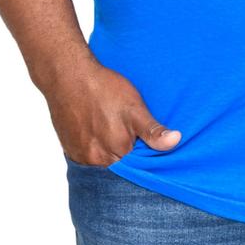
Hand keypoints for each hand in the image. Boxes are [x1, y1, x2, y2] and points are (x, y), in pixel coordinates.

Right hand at [41, 52, 181, 165]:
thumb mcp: (135, 108)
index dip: (144, 158)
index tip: (146, 145)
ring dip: (110, 153)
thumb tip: (175, 141)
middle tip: (128, 133)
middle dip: (127, 155)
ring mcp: (81, 156)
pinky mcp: (70, 149)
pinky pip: (87, 158)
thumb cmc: (104, 89)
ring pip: (103, 163)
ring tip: (113, 130)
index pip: (137, 168)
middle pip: (119, 167)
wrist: (69, 76)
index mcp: (117, 152)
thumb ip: (153, 130)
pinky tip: (98, 131)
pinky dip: (95, 149)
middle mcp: (96, 160)